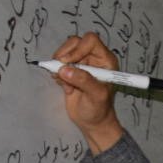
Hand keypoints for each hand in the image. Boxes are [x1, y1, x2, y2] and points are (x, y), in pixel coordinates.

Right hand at [50, 32, 124, 153]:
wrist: (92, 122)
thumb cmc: (99, 109)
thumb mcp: (96, 96)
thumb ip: (83, 81)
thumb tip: (65, 69)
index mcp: (105, 59)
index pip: (90, 40)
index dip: (78, 48)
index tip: (68, 62)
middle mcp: (93, 58)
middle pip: (74, 42)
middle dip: (64, 56)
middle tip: (62, 73)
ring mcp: (81, 63)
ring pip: (64, 52)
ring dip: (59, 66)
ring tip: (66, 84)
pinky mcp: (70, 70)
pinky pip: (58, 63)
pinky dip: (57, 74)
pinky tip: (65, 87)